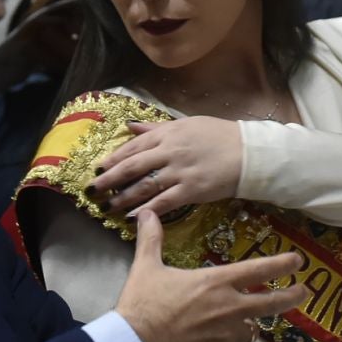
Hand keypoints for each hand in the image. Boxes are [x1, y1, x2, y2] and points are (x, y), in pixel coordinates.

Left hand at [90, 117, 244, 215]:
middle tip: (92, 190)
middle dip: (109, 179)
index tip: (98, 167)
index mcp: (168, 133)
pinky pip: (164, 202)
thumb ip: (156, 128)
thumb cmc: (219, 136)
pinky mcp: (191, 190)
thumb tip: (129, 125)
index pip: (134, 146)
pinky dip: (146, 210)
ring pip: (144, 186)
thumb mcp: (186, 124)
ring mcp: (180, 171)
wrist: (249, 152)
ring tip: (107, 206)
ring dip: (123, 197)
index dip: (113, 158)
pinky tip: (132, 217)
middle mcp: (170, 151)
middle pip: (132, 166)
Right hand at [115, 208, 304, 341]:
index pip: (258, 270)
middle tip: (303, 292)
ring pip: (249, 332)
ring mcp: (226, 338)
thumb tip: (146, 214)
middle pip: (271, 303)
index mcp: (216, 283)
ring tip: (239, 327)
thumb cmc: (142, 306)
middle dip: (291, 296)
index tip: (298, 261)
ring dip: (246, 328)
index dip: (282, 264)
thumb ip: (151, 240)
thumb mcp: (146, 267)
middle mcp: (229, 309)